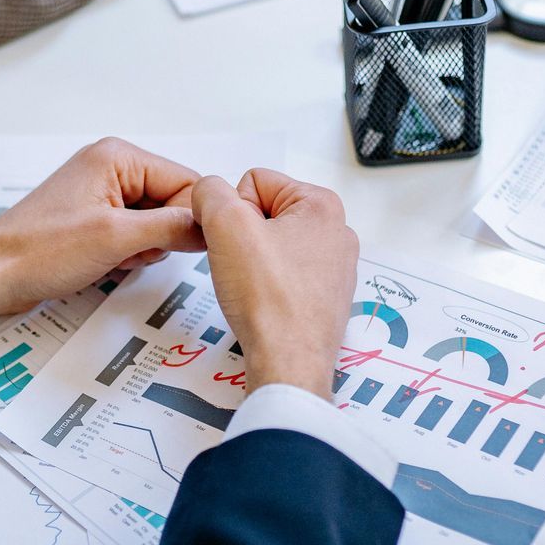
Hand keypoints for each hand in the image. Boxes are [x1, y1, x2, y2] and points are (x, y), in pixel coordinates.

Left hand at [0, 139, 203, 322]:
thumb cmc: (40, 251)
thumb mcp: (117, 238)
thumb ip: (171, 227)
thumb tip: (210, 226)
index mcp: (118, 156)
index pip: (186, 182)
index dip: (189, 219)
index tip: (178, 246)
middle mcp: (111, 166)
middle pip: (172, 201)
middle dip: (161, 235)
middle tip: (130, 251)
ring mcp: (101, 192)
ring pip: (155, 221)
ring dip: (144, 247)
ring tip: (113, 257)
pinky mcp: (94, 217)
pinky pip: (133, 233)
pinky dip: (128, 252)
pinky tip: (105, 263)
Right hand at [190, 170, 358, 399]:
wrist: (288, 362)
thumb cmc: (268, 299)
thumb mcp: (225, 225)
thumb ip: (210, 193)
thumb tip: (208, 193)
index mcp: (322, 205)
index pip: (254, 182)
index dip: (232, 211)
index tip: (238, 243)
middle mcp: (336, 232)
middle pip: (264, 213)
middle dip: (243, 237)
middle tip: (242, 267)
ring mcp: (333, 268)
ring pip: (271, 246)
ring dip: (252, 262)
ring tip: (253, 288)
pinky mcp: (324, 297)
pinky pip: (282, 276)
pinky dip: (266, 286)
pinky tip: (263, 304)